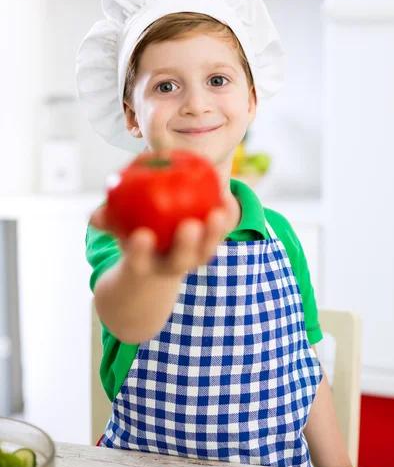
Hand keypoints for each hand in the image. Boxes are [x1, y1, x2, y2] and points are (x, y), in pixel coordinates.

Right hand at [90, 201, 233, 277]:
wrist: (155, 268)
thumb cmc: (133, 241)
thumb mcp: (117, 233)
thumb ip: (107, 223)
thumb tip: (93, 215)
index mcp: (144, 267)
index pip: (139, 262)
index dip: (140, 251)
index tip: (141, 236)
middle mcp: (169, 268)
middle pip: (180, 261)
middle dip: (186, 246)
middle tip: (190, 225)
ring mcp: (190, 262)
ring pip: (204, 252)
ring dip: (214, 233)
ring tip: (219, 211)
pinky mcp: (206, 251)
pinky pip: (218, 235)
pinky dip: (224, 219)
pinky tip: (227, 198)